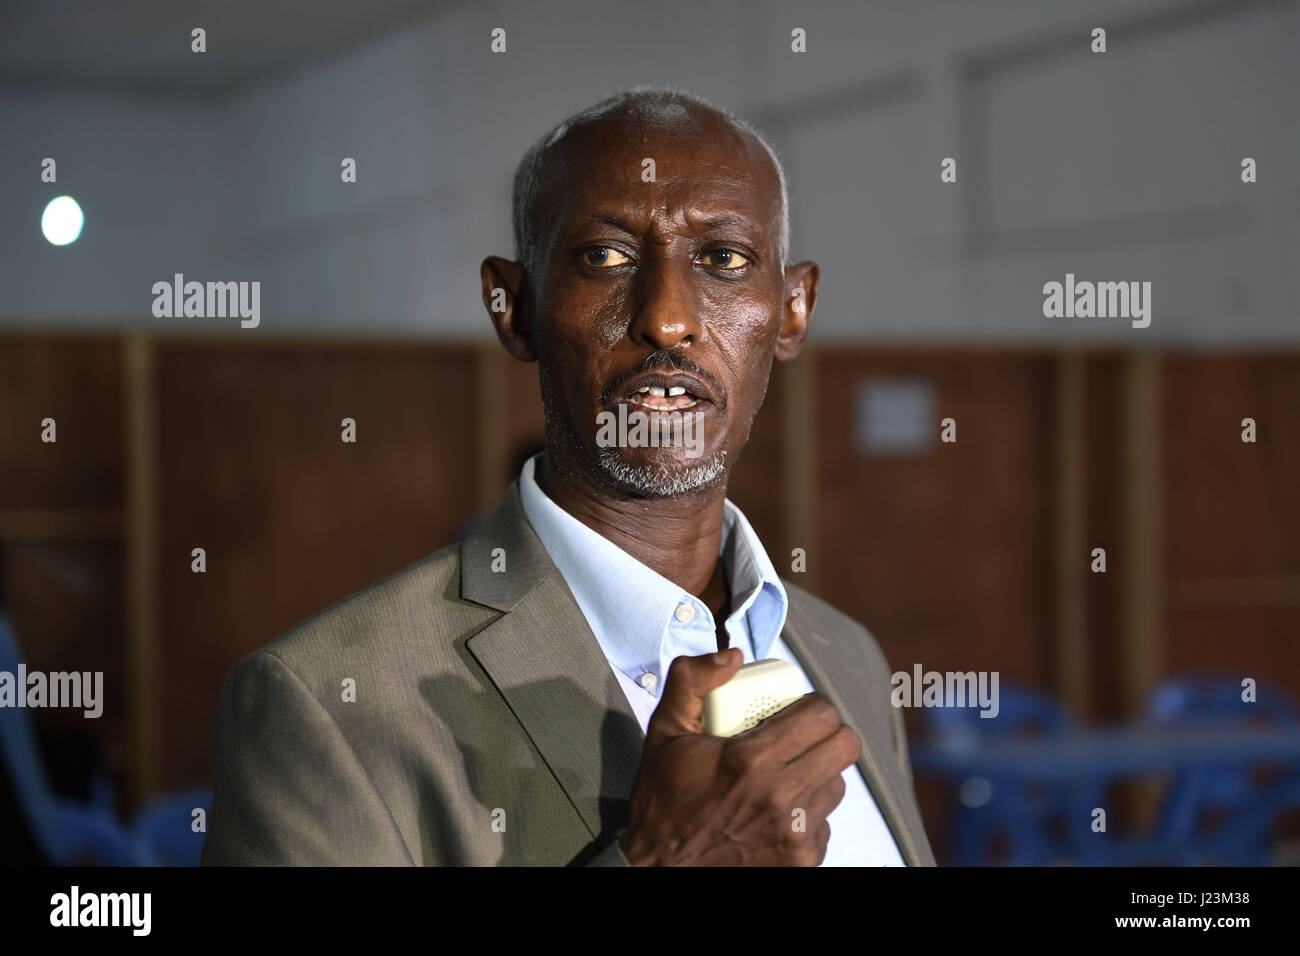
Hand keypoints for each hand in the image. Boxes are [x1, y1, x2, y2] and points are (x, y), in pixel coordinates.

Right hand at [619, 647, 860, 865]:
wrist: (659, 868)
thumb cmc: (663, 798)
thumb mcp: (664, 730)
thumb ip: (692, 680)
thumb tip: (733, 656)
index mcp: (750, 761)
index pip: (823, 715)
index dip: (813, 704)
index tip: (796, 708)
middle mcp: (780, 799)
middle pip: (844, 746)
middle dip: (825, 732)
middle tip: (800, 734)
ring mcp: (795, 836)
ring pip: (837, 784)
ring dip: (816, 773)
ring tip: (783, 773)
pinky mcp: (801, 861)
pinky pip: (825, 822)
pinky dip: (808, 812)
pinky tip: (776, 809)